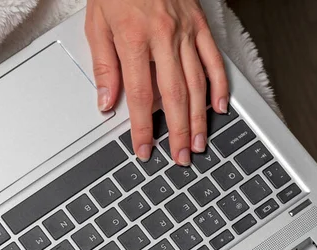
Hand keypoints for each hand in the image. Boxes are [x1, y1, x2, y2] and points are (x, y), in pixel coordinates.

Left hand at [85, 0, 228, 164]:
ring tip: (199, 143)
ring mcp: (186, 32)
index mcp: (134, 39)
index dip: (141, 128)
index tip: (144, 150)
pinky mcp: (200, 26)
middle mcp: (164, 38)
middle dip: (176, 132)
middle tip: (180, 158)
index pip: (138, 96)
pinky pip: (214, 60)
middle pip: (173, 96)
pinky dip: (219, 86)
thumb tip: (106, 103)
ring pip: (197, 83)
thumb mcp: (97, 25)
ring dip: (198, 117)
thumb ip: (104, 67)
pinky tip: (220, 108)